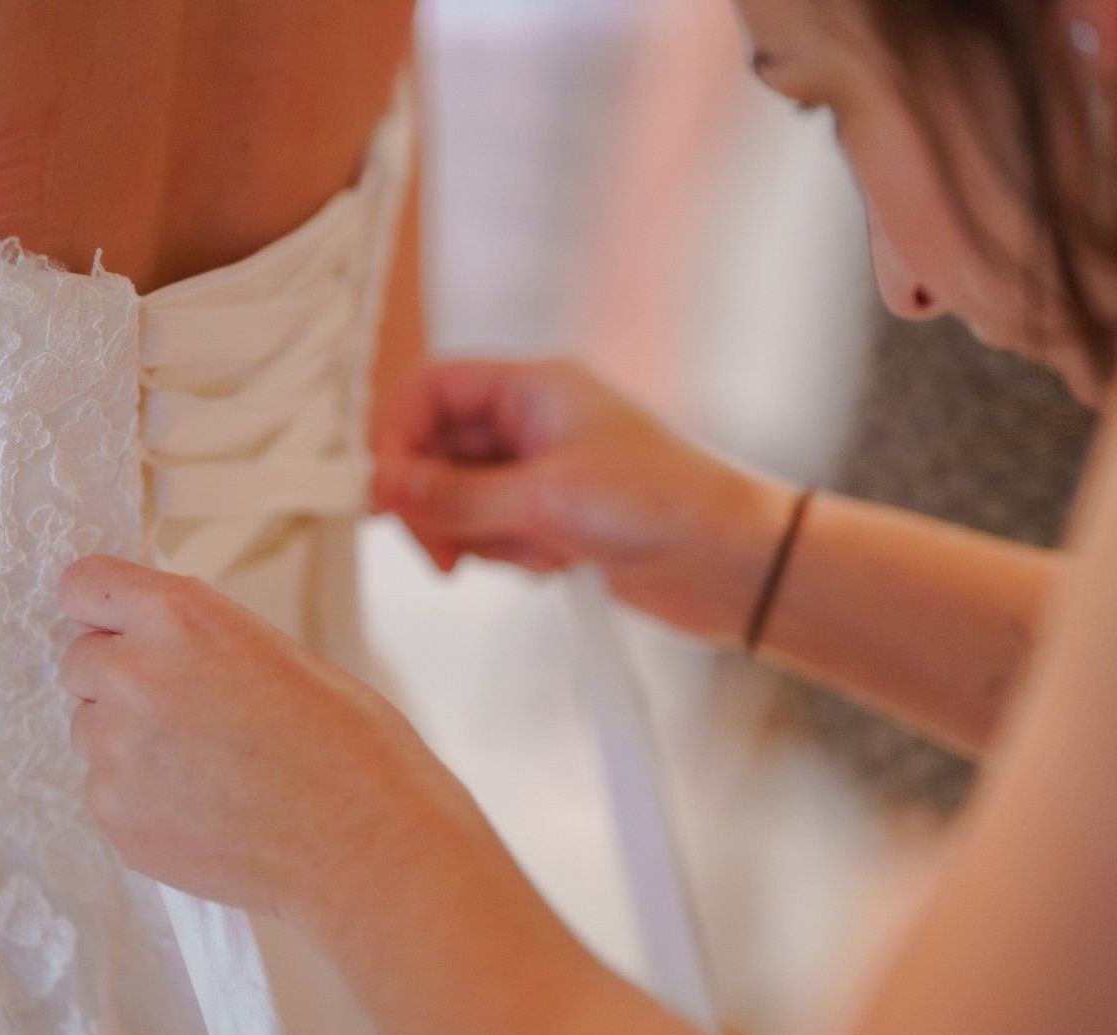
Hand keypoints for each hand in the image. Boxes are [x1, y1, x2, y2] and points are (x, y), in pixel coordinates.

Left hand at [56, 555, 501, 935]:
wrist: (363, 841)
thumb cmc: (344, 744)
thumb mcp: (270, 650)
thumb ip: (190, 640)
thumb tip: (142, 646)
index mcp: (178, 617)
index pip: (82, 585)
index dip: (98, 608)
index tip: (110, 625)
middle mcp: (132, 674)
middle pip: (78, 662)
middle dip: (116, 680)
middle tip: (183, 712)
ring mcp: (115, 750)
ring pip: (89, 731)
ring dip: (128, 742)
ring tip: (206, 769)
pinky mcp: (114, 814)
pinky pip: (107, 791)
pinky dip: (142, 799)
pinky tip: (205, 810)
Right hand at [372, 358, 794, 642]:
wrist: (735, 564)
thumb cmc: (661, 505)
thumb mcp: (544, 499)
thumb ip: (455, 495)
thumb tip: (381, 488)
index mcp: (533, 385)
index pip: (430, 390)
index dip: (396, 438)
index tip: (386, 496)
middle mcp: (531, 421)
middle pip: (435, 451)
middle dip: (433, 505)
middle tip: (443, 556)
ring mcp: (540, 471)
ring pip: (459, 500)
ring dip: (476, 537)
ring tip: (533, 555)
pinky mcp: (552, 518)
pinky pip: (491, 534)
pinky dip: (507, 556)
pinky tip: (555, 566)